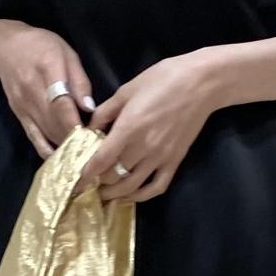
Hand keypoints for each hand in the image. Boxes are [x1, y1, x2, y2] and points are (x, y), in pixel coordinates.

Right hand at [0, 22, 94, 159]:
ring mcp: (23, 105)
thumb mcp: (67, 53)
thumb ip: (79, 81)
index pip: (62, 102)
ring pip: (46, 132)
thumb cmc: (41, 46)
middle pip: (55, 122)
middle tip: (96, 149)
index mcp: (48, 69)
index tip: (94, 135)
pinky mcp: (19, 115)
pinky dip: (47, 150)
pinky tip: (61, 159)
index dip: (77, 123)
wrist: (4, 48)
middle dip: (76, 138)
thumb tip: (90, 107)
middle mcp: (32, 90)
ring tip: (85, 154)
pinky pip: (34, 137)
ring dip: (66, 145)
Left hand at [69, 51, 219, 202]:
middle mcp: (143, 148)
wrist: (201, 83)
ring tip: (104, 194)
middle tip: (88, 182)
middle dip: (97, 182)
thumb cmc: (162, 79)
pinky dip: (141, 196)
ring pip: (132, 187)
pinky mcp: (175, 161)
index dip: (85, 175)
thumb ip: (106, 111)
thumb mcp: (127, 90)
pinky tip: (130, 196)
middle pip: (113, 176)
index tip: (75, 182)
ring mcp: (160, 157)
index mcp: (128, 128)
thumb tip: (90, 128)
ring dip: (115, 194)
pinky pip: (156, 187)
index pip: (100, 161)